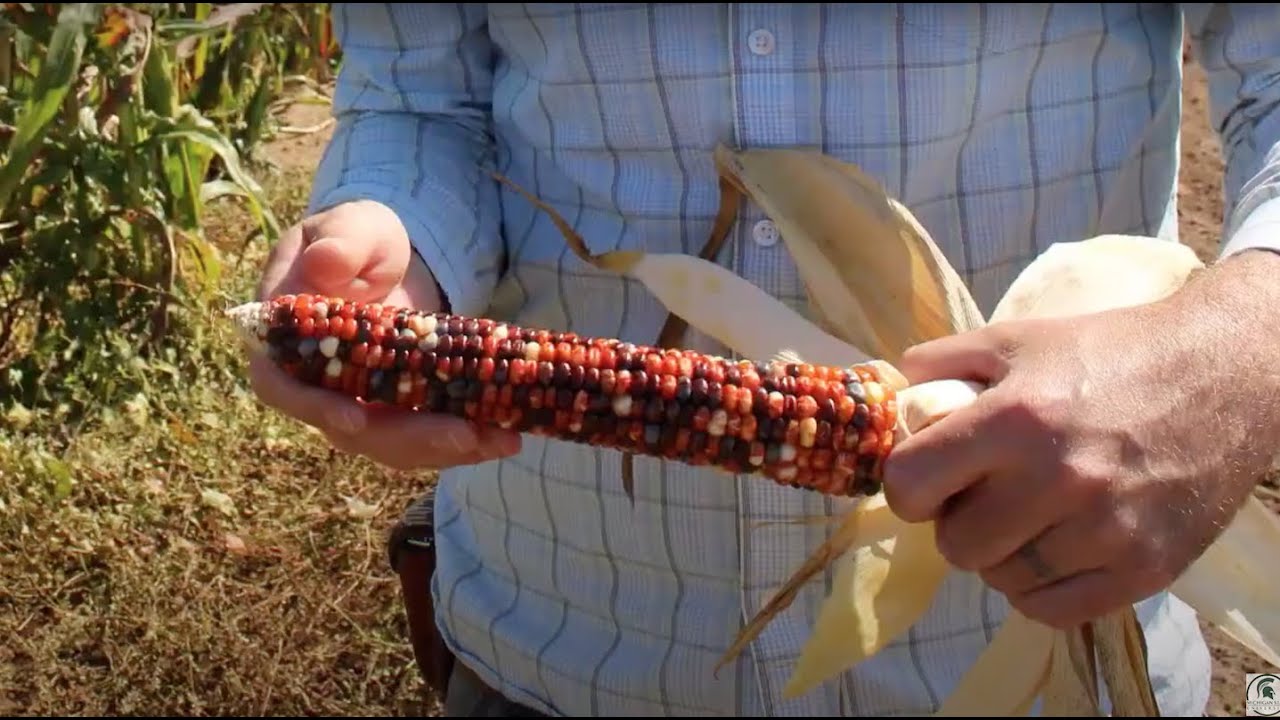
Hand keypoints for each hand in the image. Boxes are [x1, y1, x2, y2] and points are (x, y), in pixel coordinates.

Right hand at [249, 199, 520, 470]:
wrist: (390, 260)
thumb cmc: (362, 238)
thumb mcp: (354, 226)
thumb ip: (341, 242)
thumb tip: (325, 262)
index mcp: (287, 338)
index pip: (281, 384)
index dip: (313, 407)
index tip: (357, 420)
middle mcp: (317, 384)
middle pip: (351, 431)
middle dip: (410, 439)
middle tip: (465, 436)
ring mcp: (359, 403)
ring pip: (394, 444)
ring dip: (448, 448)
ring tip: (504, 438)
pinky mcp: (398, 411)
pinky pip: (424, 438)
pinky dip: (466, 441)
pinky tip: (506, 435)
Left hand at [880, 251, 1279, 628]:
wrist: (1220, 373)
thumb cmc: (1108, 351)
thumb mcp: (1015, 338)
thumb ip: (939, 363)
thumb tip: (888, 400)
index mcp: (1016, 419)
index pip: (911, 486)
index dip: (907, 487)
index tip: (926, 480)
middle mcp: (1059, 479)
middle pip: (954, 546)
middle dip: (956, 522)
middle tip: (984, 497)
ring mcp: (1106, 530)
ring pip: (1002, 581)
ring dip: (1000, 555)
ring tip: (1026, 517)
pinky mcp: (1145, 568)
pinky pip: (1051, 610)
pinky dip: (1039, 589)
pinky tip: (1052, 550)